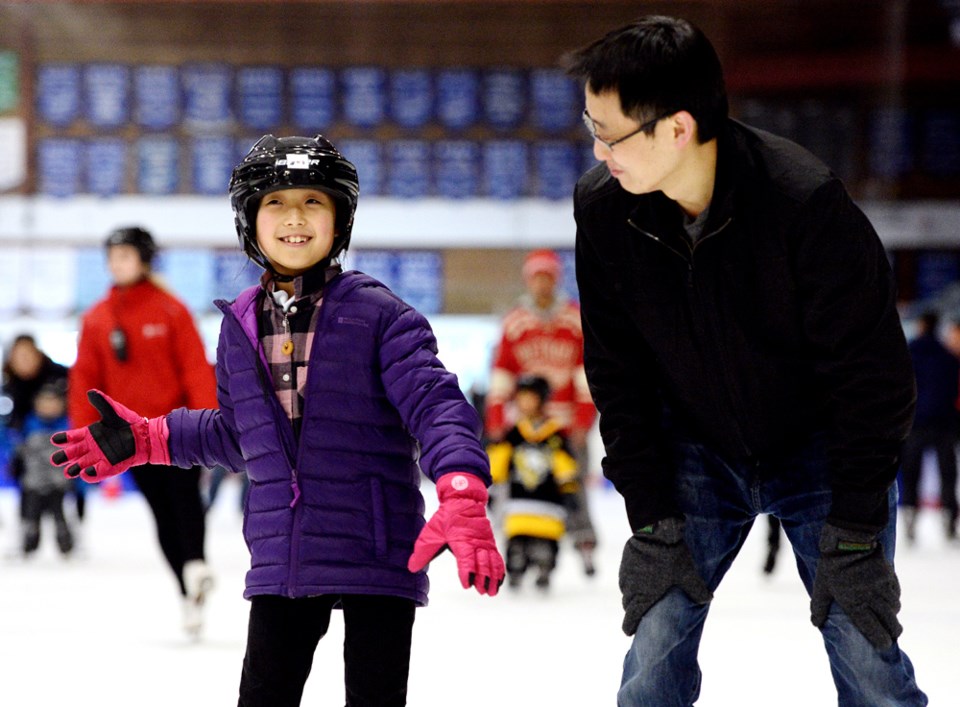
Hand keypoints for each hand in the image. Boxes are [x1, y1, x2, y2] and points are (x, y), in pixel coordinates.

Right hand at [50, 389, 169, 481]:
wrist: (145, 436)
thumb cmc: (129, 422)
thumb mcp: (114, 412)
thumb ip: (102, 403)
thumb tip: (91, 392)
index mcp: (90, 434)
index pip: (71, 437)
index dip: (63, 439)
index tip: (55, 440)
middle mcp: (92, 447)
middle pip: (72, 454)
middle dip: (63, 457)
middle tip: (56, 460)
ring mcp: (99, 458)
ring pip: (81, 466)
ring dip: (74, 469)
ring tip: (68, 472)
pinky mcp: (109, 467)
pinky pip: (97, 473)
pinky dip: (91, 474)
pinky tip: (86, 473)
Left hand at [407, 473, 504, 595]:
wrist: (464, 499)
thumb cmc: (447, 516)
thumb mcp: (431, 532)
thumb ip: (423, 551)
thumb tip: (412, 568)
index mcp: (462, 539)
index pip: (466, 558)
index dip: (467, 572)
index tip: (467, 584)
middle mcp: (476, 541)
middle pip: (482, 562)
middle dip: (482, 578)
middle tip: (480, 591)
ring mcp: (485, 542)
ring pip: (492, 562)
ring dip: (493, 577)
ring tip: (491, 592)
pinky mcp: (490, 543)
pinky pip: (497, 558)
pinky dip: (499, 570)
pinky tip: (498, 582)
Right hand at [619, 517, 711, 635]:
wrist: (655, 532)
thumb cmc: (672, 557)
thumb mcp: (688, 575)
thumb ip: (697, 591)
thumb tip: (708, 600)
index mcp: (644, 597)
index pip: (631, 618)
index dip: (629, 627)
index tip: (629, 632)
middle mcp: (631, 589)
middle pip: (627, 605)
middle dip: (632, 610)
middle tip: (639, 611)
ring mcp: (625, 574)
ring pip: (625, 590)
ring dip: (630, 595)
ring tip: (639, 593)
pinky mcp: (624, 561)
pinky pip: (624, 576)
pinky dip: (629, 580)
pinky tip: (637, 576)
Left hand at [810, 522, 901, 649]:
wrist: (847, 540)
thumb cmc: (831, 565)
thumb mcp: (821, 586)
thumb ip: (819, 606)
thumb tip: (816, 624)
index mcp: (854, 604)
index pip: (873, 630)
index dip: (881, 640)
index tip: (884, 645)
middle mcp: (872, 599)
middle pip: (891, 623)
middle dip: (893, 632)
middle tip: (891, 634)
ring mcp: (883, 587)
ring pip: (895, 608)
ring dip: (893, 614)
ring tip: (888, 617)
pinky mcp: (890, 576)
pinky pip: (896, 593)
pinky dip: (893, 598)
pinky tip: (888, 598)